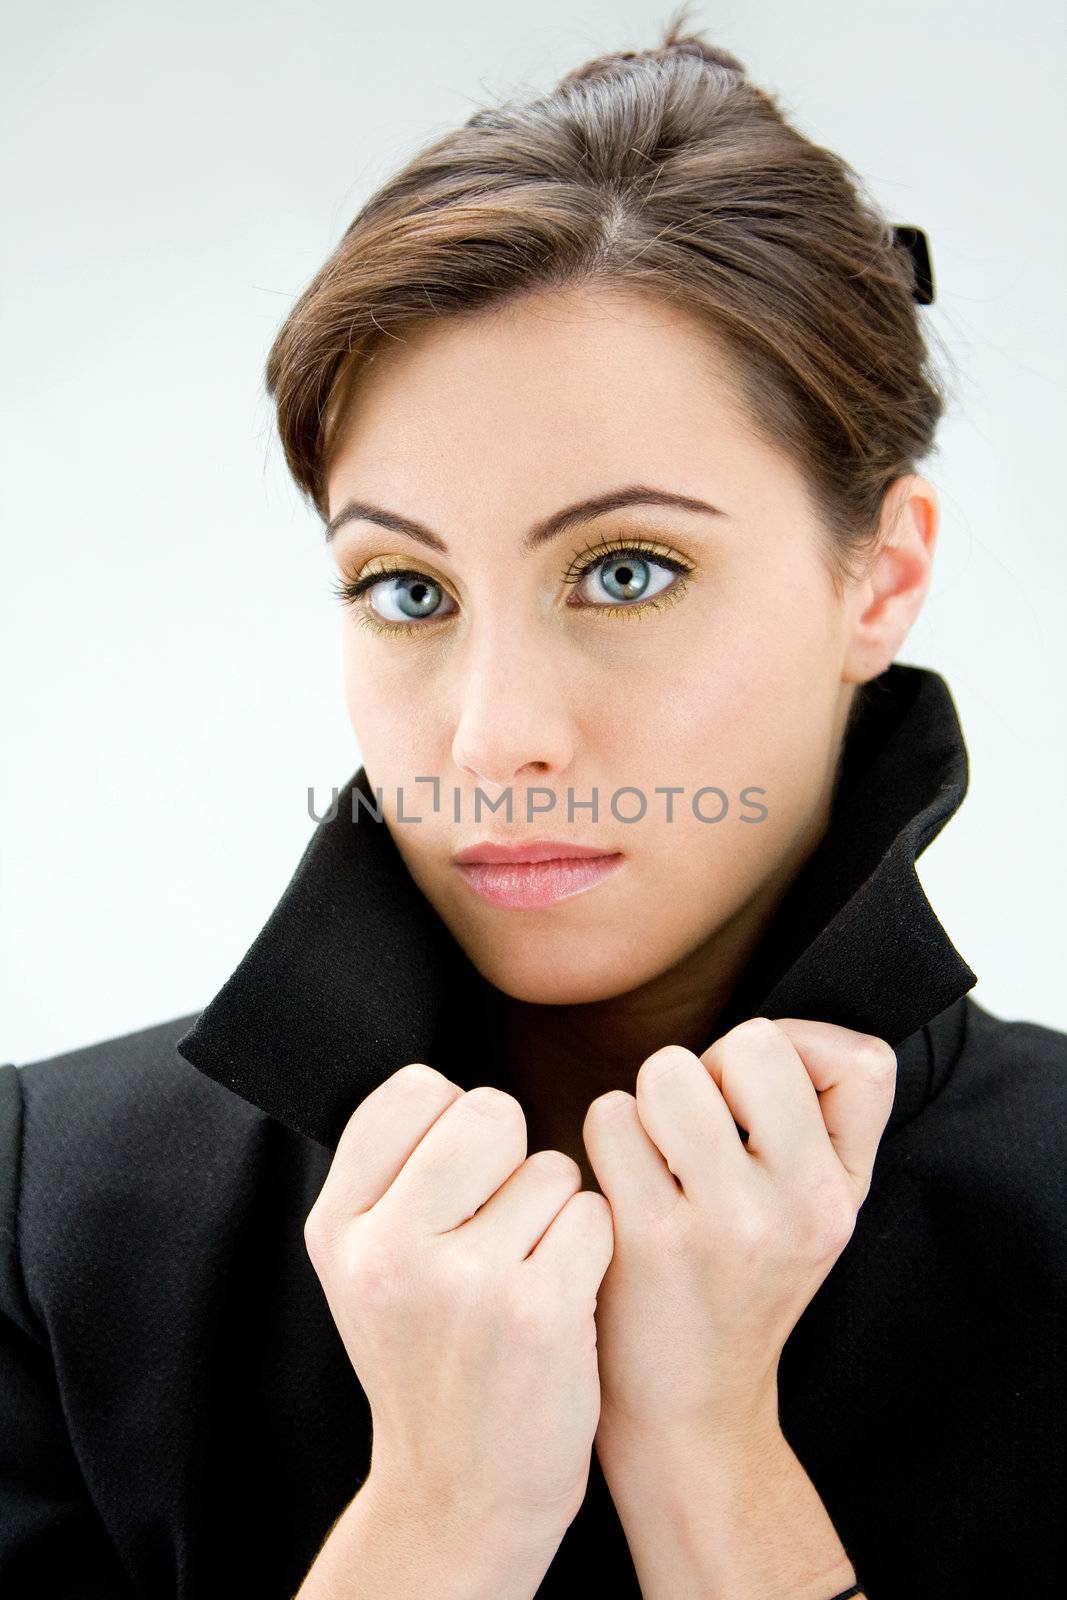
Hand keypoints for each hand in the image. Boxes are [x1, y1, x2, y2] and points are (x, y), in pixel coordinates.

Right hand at [303, 1064, 614, 1539]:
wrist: (460, 1496)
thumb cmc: (428, 1358)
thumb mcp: (365, 1268)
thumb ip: (389, 1174)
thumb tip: (447, 1087)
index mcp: (338, 1226)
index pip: (415, 1088)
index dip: (456, 1121)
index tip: (456, 1182)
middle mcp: (390, 1248)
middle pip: (490, 1111)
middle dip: (513, 1154)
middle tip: (501, 1223)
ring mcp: (465, 1281)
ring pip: (551, 1167)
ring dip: (554, 1211)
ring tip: (524, 1275)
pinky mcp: (539, 1311)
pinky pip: (592, 1215)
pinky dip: (591, 1249)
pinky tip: (561, 1300)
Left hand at [581, 1017, 896, 1450]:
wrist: (690, 1407)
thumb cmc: (740, 1280)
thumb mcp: (815, 1212)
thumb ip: (819, 1119)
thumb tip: (772, 1033)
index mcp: (843, 1193)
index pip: (860, 1058)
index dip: (796, 1051)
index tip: (759, 1101)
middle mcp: (800, 1207)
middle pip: (755, 1043)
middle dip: (709, 1067)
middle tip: (695, 1128)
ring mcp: (726, 1224)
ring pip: (669, 1071)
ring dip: (647, 1101)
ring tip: (656, 1157)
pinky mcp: (648, 1238)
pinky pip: (610, 1116)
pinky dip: (606, 1136)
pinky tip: (620, 1186)